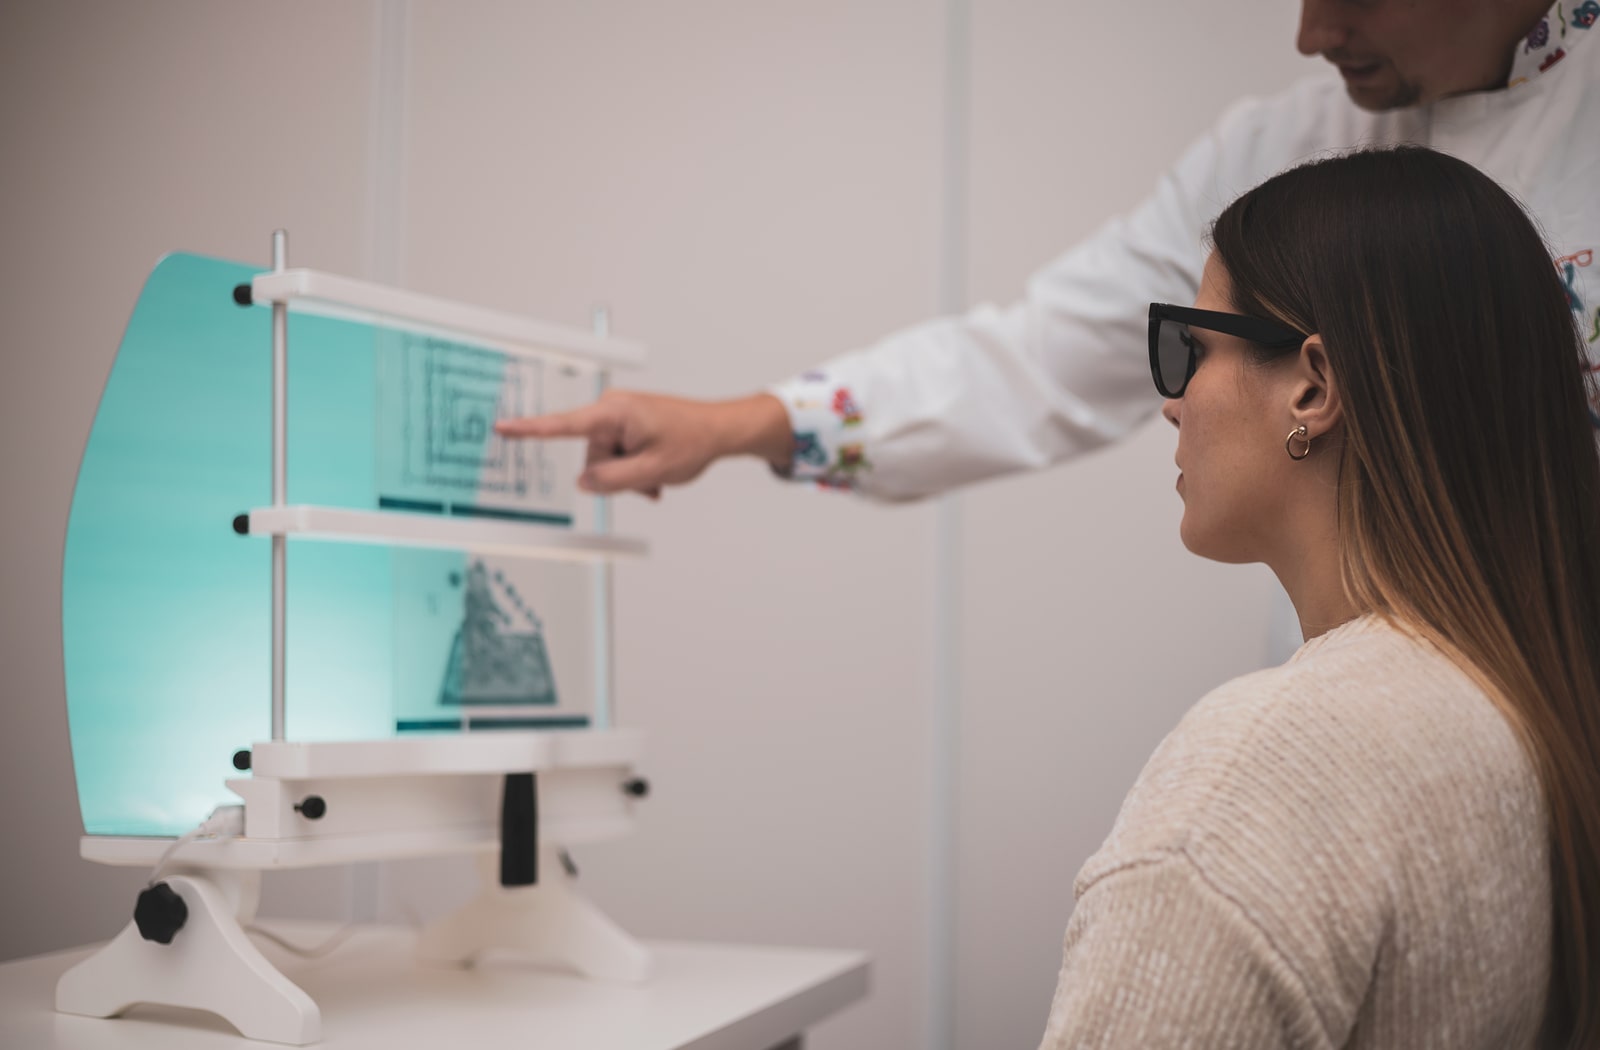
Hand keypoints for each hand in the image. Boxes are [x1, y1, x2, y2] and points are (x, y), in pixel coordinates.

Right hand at [493, 390, 792, 496]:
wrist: (720, 430)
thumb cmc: (692, 441)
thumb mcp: (651, 471)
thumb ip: (612, 481)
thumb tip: (584, 483)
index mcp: (614, 414)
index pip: (563, 425)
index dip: (530, 429)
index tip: (502, 428)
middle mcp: (611, 411)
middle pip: (592, 457)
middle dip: (617, 474)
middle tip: (650, 477)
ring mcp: (618, 418)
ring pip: (606, 461)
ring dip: (629, 475)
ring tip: (657, 474)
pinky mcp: (626, 426)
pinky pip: (618, 456)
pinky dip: (634, 469)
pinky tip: (655, 474)